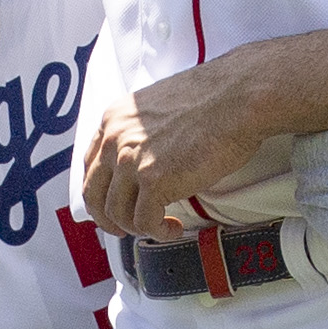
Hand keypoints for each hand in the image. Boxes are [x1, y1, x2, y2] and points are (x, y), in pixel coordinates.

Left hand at [81, 59, 279, 238]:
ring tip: (161, 225)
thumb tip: (145, 161)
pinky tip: (174, 228)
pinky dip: (158, 232)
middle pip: (94, 194)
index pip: (89, 165)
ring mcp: (131, 160)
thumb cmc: (213, 99)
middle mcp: (115, 139)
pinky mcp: (154, 181)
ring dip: (138, 227)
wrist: (238, 97)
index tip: (111, 204)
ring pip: (117, 213)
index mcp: (115, 118)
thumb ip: (141, 133)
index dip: (99, 191)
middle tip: (125, 229)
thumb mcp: (159, 108)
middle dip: (108, 219)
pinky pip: (144, 222)